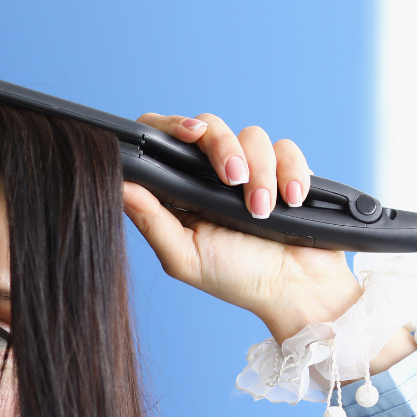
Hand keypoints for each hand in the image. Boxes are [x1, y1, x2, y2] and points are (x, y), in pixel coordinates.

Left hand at [122, 113, 416, 366]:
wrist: (296, 290)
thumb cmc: (236, 278)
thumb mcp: (184, 256)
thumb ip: (151, 220)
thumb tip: (120, 185)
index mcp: (180, 192)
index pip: (164, 141)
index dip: (169, 126)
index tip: (187, 134)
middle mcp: (211, 175)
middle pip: (209, 126)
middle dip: (223, 147)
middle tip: (234, 179)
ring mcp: (250, 170)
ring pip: (252, 136)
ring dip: (261, 173)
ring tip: (263, 212)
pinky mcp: (285, 170)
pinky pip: (287, 149)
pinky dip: (292, 173)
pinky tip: (291, 201)